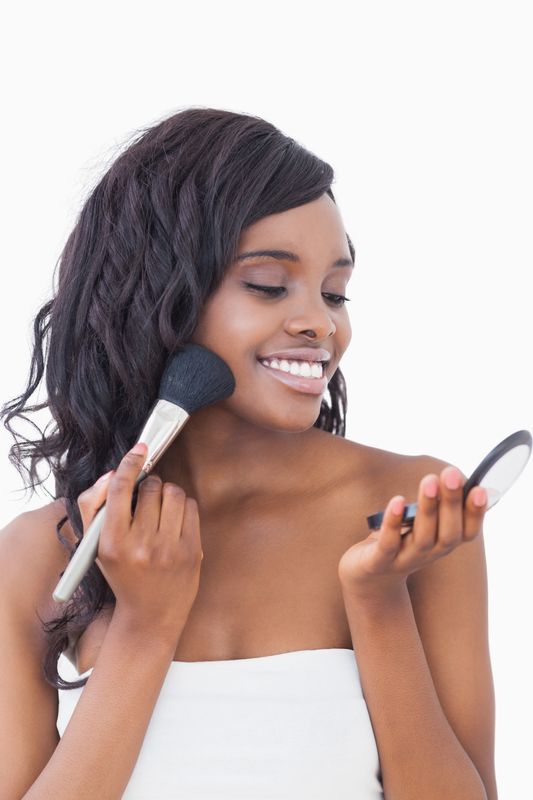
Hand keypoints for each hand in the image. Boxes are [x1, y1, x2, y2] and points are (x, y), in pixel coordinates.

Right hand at [76, 442, 202, 644]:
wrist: (150, 615)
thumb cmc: (121, 573)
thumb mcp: (96, 545)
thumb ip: (96, 504)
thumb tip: (117, 471)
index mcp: (112, 543)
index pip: (121, 489)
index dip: (130, 463)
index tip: (139, 449)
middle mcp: (141, 546)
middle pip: (151, 487)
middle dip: (149, 486)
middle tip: (146, 499)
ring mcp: (169, 549)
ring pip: (174, 492)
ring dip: (167, 493)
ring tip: (161, 510)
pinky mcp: (192, 551)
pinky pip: (191, 506)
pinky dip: (183, 507)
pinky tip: (174, 522)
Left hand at [337, 465, 487, 600]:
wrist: (370, 577)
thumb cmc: (400, 540)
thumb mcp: (422, 523)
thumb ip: (438, 504)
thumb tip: (454, 476)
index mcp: (443, 543)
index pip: (468, 532)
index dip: (476, 513)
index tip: (480, 489)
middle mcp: (429, 554)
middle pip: (448, 533)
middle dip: (451, 503)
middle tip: (451, 473)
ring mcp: (405, 560)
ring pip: (423, 537)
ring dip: (428, 508)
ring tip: (429, 481)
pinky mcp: (380, 562)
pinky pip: (389, 543)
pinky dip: (393, 522)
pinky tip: (397, 501)